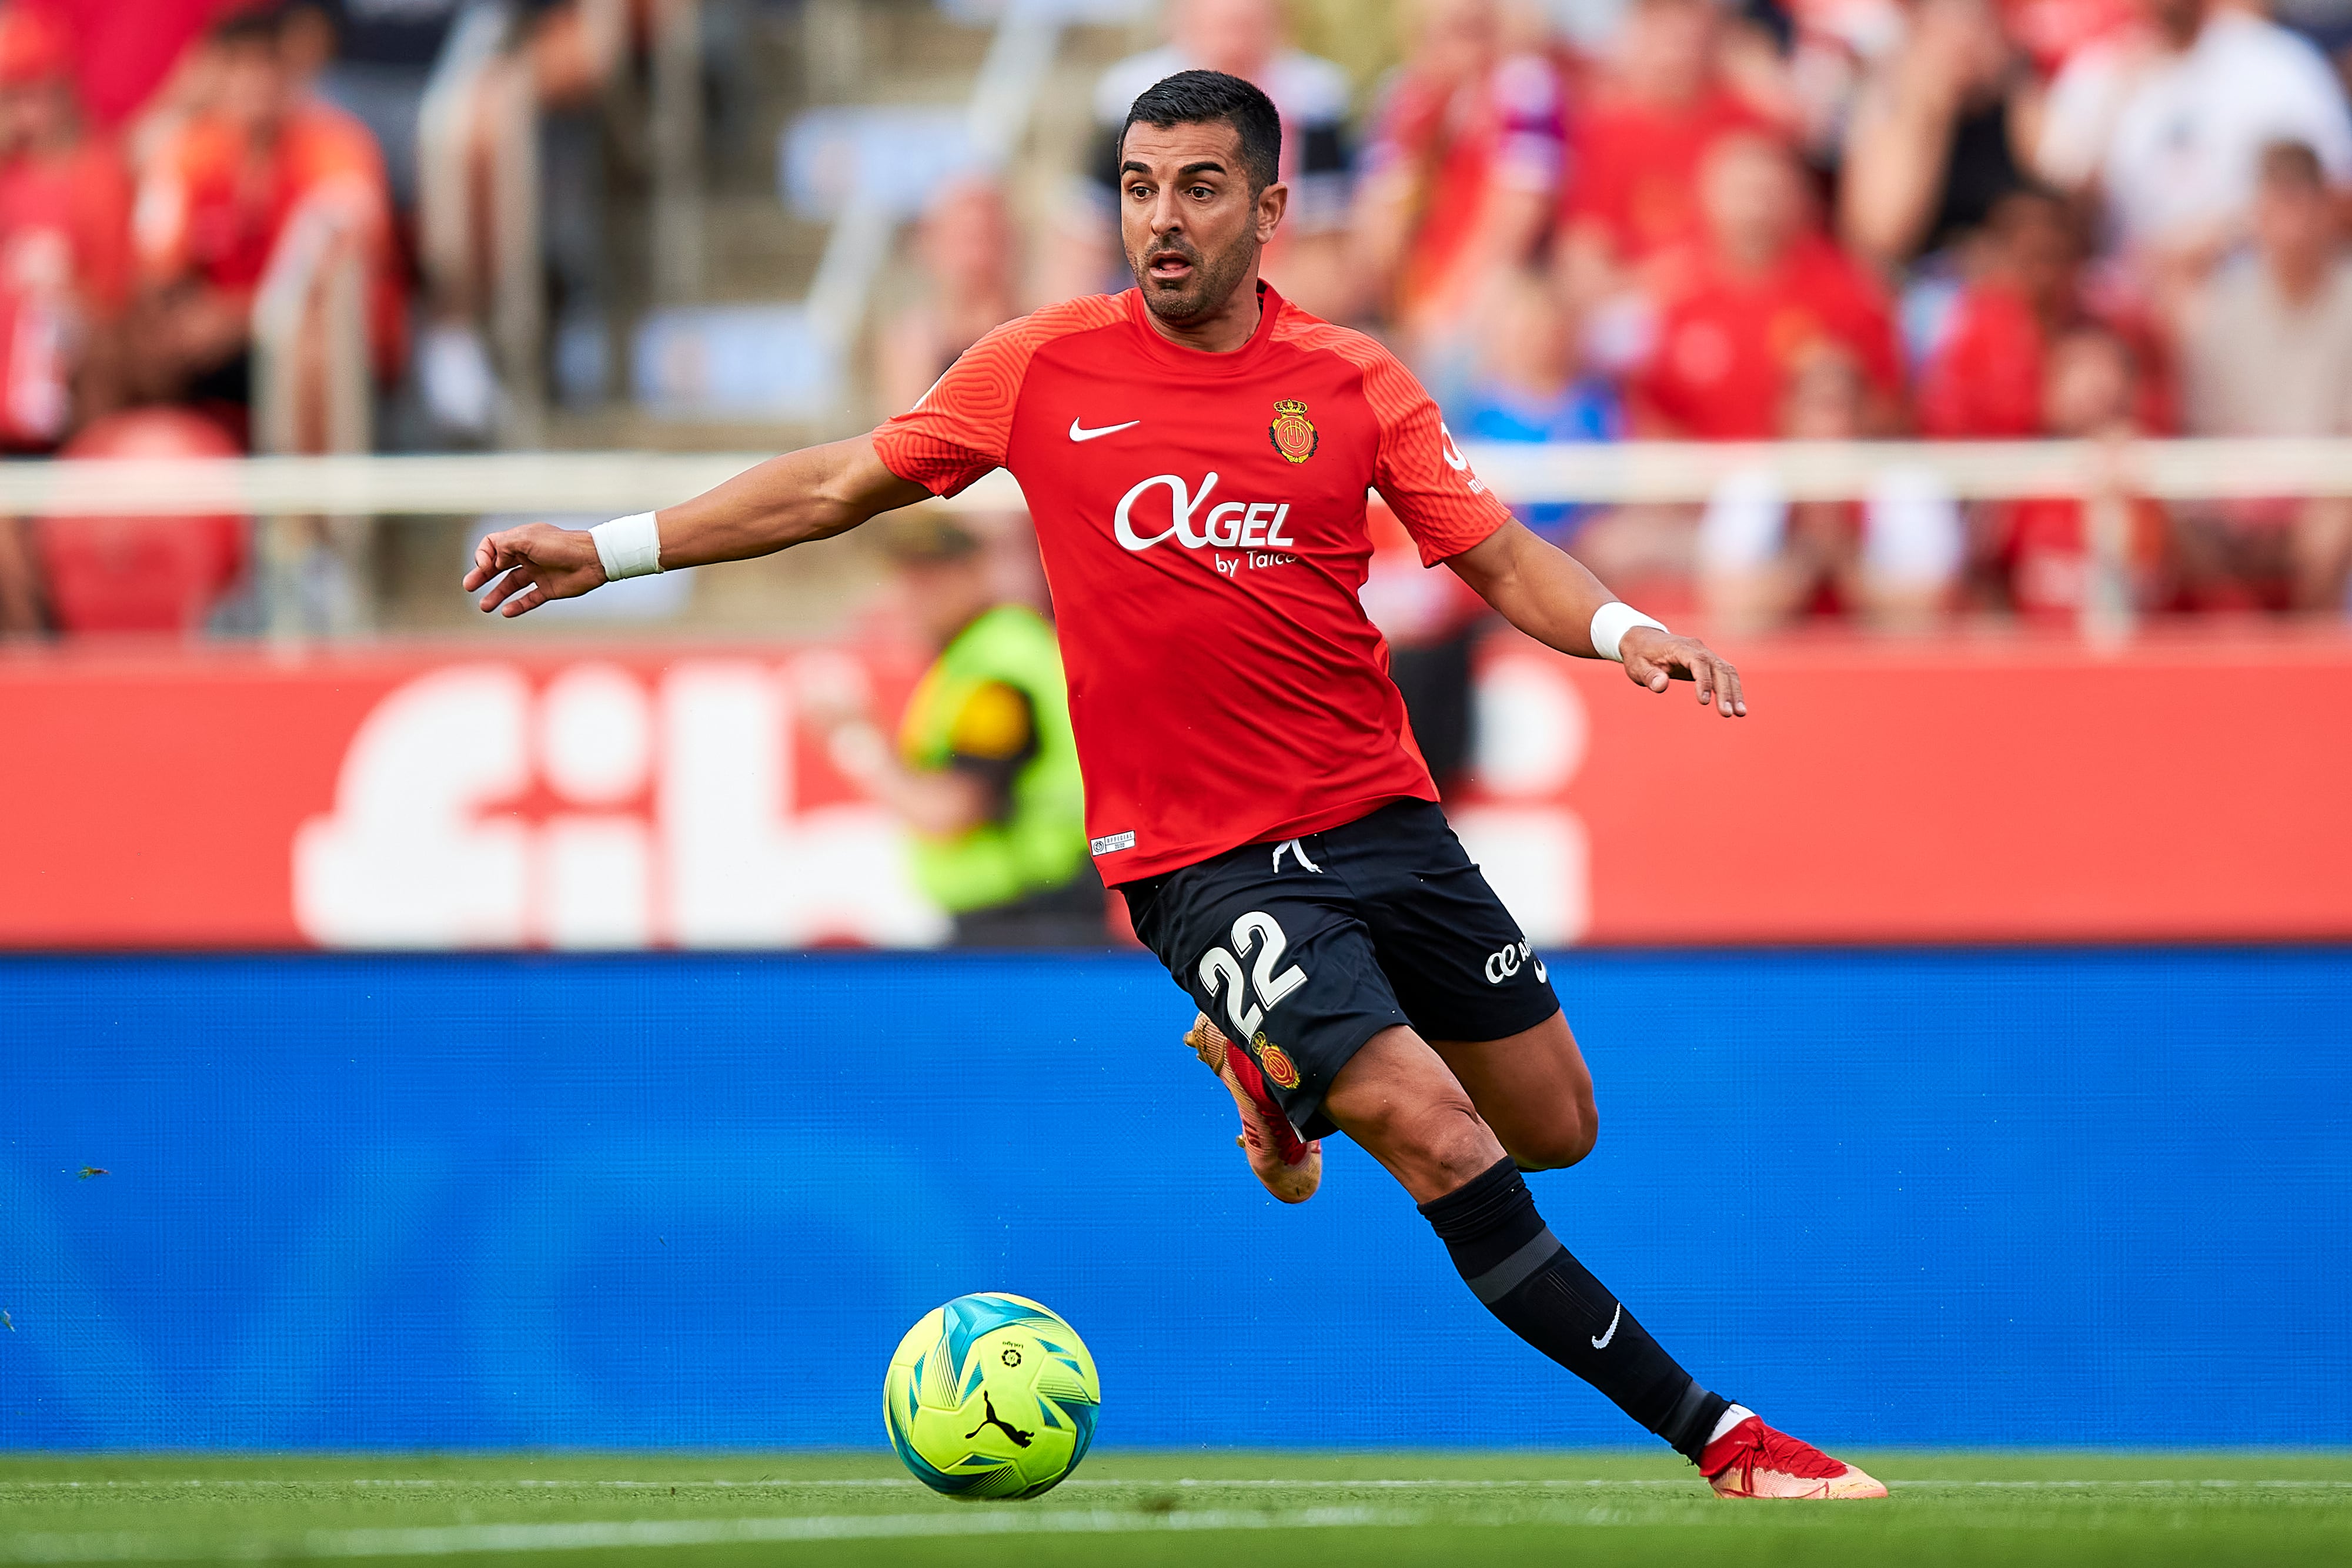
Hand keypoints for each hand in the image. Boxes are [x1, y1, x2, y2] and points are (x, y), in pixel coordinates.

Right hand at [463, 522, 605, 615]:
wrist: (592, 560)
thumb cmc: (560, 546)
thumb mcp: (526, 539)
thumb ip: (504, 546)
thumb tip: (491, 561)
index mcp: (520, 541)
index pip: (492, 545)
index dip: (484, 555)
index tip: (485, 566)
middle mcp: (527, 556)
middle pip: (498, 567)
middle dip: (482, 576)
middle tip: (468, 586)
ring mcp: (538, 573)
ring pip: (511, 585)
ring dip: (497, 595)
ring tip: (484, 606)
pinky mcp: (549, 589)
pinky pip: (529, 599)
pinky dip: (517, 606)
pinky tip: (506, 612)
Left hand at [1619, 626, 1746, 716]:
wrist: (1643, 640)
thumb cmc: (1639, 655)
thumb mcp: (1637, 666)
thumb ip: (1649, 676)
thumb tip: (1661, 686)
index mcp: (1680, 648)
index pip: (1698, 662)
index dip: (1704, 680)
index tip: (1704, 701)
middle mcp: (1698, 648)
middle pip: (1718, 667)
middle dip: (1725, 691)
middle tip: (1727, 714)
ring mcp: (1706, 654)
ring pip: (1727, 671)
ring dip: (1735, 691)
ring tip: (1740, 714)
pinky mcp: (1709, 662)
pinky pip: (1726, 674)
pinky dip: (1733, 689)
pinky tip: (1737, 707)